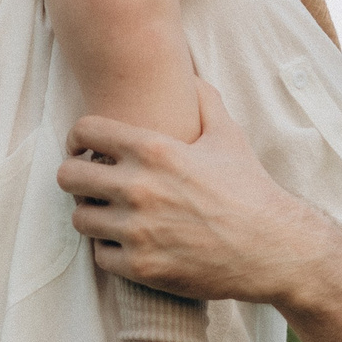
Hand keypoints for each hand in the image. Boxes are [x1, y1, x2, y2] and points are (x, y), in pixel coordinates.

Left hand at [58, 80, 341, 306]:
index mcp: (154, 150)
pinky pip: (100, 256)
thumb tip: (189, 73)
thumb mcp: (228, 136)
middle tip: (92, 183)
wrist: (272, 249)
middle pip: (68, 176)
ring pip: (80, 219)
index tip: (83, 148)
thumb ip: (203, 99)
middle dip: (77, 176)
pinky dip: (110, 250)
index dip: (77, 137)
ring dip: (92, 215)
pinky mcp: (142, 268)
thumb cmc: (249, 189)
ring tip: (110, 214)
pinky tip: (128, 243)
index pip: (84, 131)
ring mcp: (138, 231)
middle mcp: (139, 189)